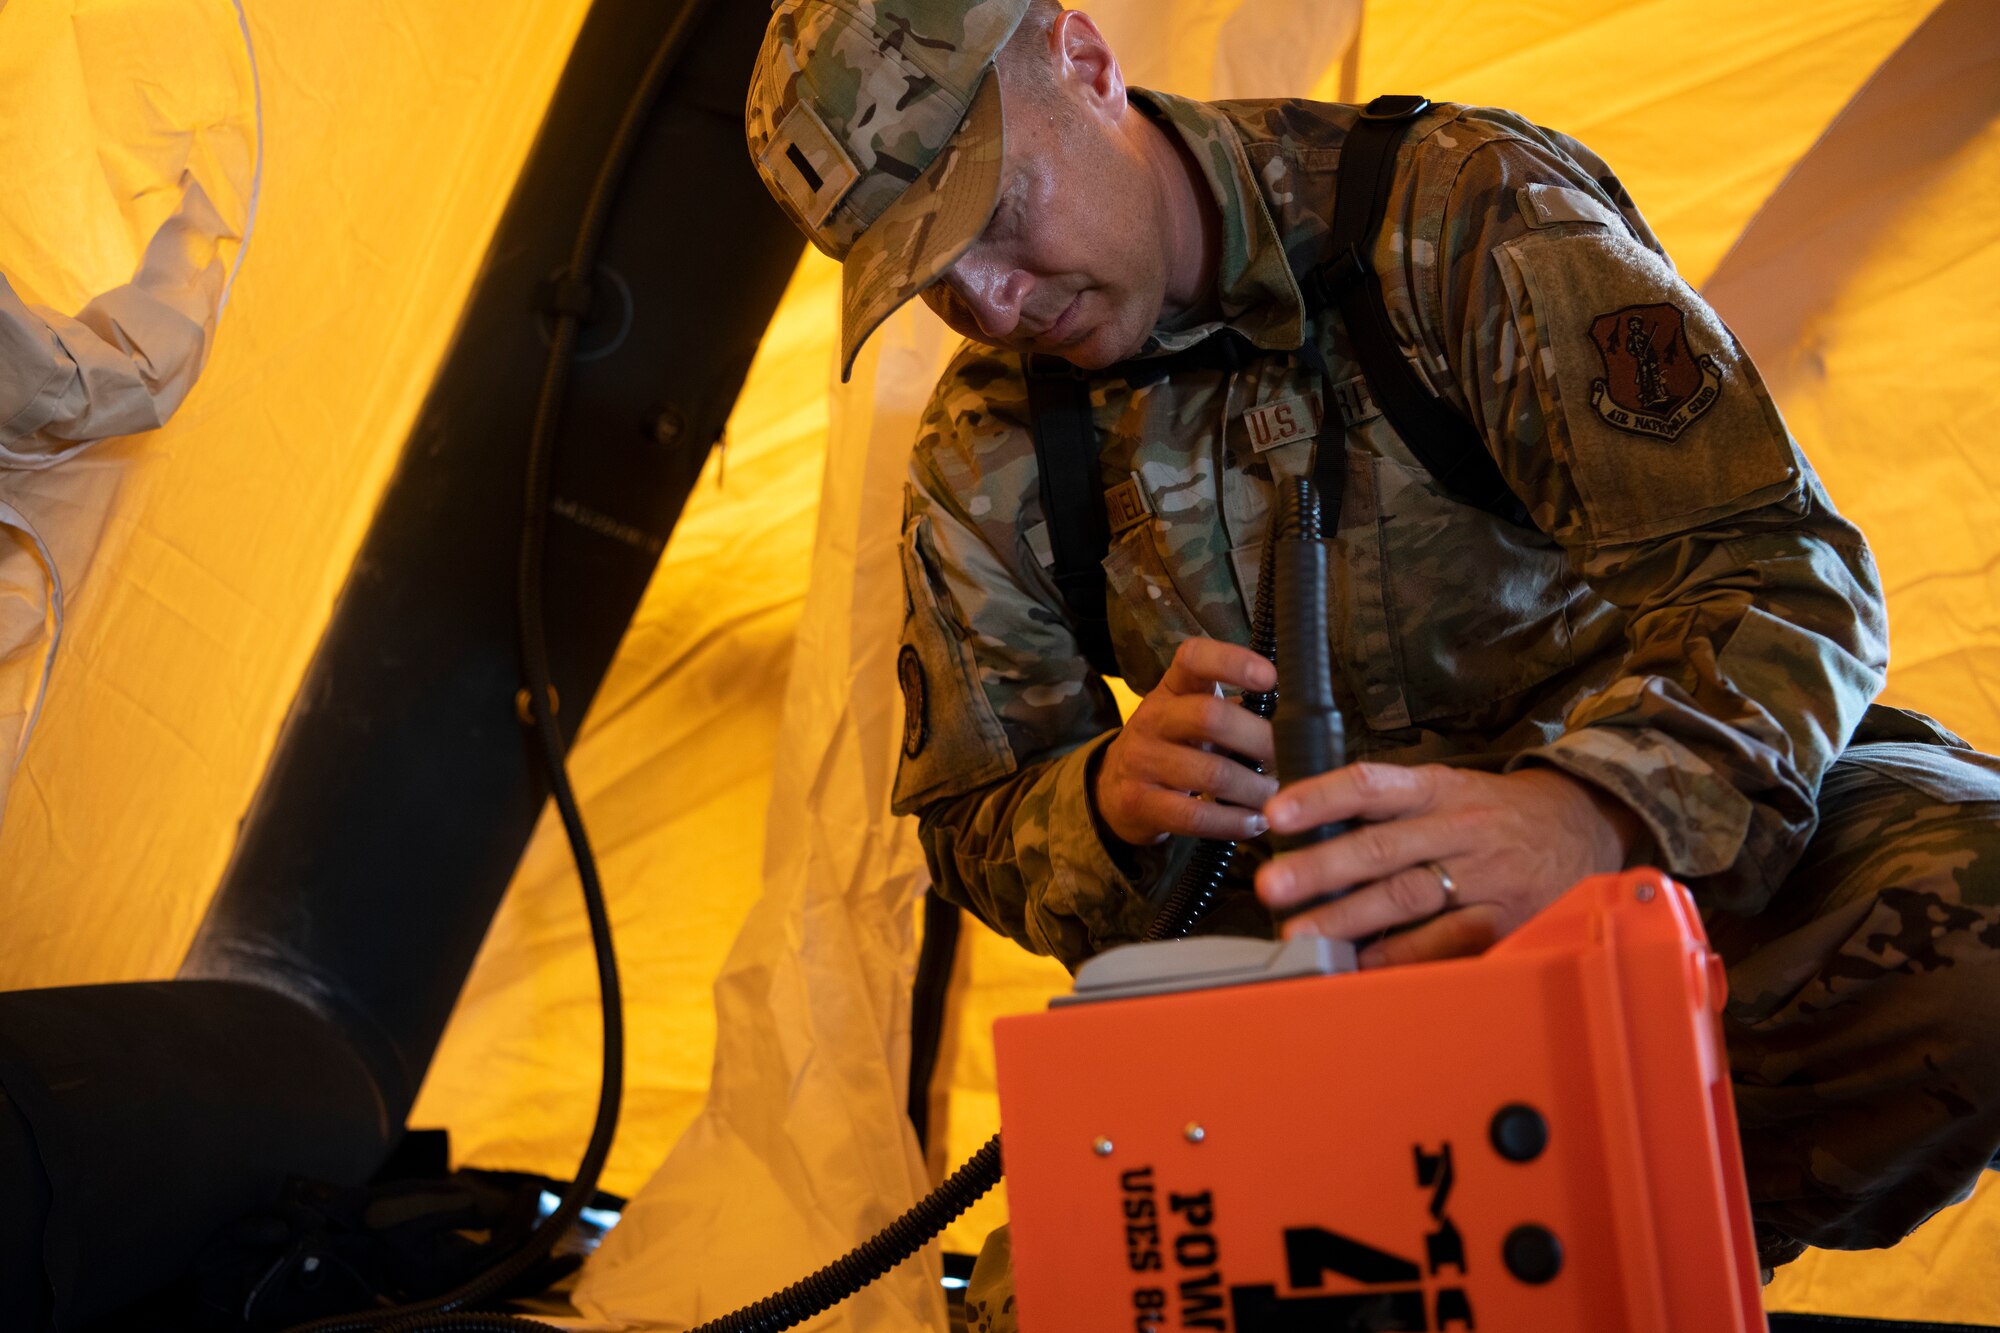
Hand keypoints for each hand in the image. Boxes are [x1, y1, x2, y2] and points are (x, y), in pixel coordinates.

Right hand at [1093, 637, 1277, 845]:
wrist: (1113, 788)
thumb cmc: (1174, 746)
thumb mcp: (1191, 715)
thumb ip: (1236, 712)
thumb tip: (1302, 725)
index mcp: (1171, 688)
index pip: (1194, 658)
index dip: (1232, 662)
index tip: (1271, 677)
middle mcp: (1151, 718)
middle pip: (1210, 717)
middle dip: (1261, 740)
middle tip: (1290, 758)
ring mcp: (1140, 761)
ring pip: (1212, 774)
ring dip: (1256, 790)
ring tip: (1280, 797)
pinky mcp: (1138, 803)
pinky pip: (1196, 816)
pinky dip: (1234, 822)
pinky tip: (1254, 822)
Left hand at [1254, 763, 1643, 966]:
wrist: (1586, 825)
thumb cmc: (1497, 812)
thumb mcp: (1450, 789)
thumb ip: (1391, 807)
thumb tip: (1313, 829)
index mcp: (1439, 789)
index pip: (1371, 785)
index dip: (1322, 798)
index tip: (1276, 813)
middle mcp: (1458, 828)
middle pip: (1381, 847)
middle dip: (1321, 867)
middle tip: (1271, 884)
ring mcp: (1483, 874)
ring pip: (1407, 896)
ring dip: (1349, 918)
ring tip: (1301, 933)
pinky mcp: (1504, 916)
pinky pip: (1446, 939)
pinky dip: (1402, 954)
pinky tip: (1362, 964)